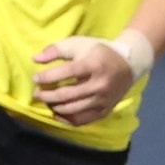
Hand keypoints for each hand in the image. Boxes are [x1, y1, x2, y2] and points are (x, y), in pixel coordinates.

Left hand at [31, 32, 150, 125]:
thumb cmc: (99, 52)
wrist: (128, 64)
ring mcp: (103, 100)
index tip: (35, 78)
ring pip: (73, 110)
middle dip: (47, 95)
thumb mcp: (79, 44)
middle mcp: (100, 85)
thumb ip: (56, 50)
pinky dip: (66, 119)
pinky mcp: (105, 111)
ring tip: (46, 101)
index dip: (48, 77)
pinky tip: (57, 113)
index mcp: (94, 65)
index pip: (67, 73)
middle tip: (36, 93)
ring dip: (54, 107)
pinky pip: (82, 120)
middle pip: (68, 95)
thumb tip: (35, 59)